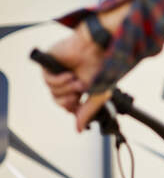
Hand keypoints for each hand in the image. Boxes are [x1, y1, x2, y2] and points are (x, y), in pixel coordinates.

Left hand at [41, 3, 130, 131]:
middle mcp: (68, 80)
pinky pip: (47, 80)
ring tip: (77, 80)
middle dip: (68, 101)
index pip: (69, 105)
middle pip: (59, 101)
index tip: (78, 108)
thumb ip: (87, 112)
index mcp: (80, 87)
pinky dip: (59, 80)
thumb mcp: (98, 95)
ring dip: (66, 89)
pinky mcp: (49, 63)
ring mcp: (59, 71)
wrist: (97, 47)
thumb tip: (79, 129)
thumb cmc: (102, 66)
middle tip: (77, 96)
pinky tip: (69, 75)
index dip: (72, 109)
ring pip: (53, 92)